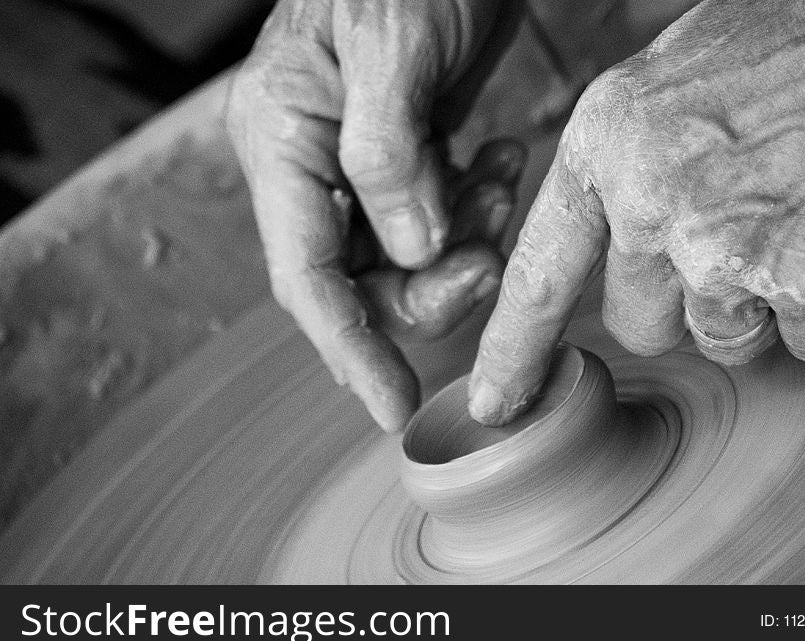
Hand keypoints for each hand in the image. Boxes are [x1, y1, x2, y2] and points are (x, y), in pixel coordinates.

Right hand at [227, 0, 523, 431]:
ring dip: (465, 246)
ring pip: (406, 260)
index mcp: (282, 138)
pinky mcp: (404, 158)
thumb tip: (411, 254)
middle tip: (488, 259)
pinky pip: (436, 221)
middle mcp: (309, 163)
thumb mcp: (392, 46)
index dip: (348, 350)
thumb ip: (389, 158)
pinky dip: (476, 211)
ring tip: (501, 180)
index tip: (391, 408)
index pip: (307, 276)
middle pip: (362, 282)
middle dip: (432, 288)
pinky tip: (501, 162)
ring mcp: (355, 164)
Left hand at [470, 0, 804, 424]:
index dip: (514, 351)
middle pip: (642, 325)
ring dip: (755, 308)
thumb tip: (609, 248)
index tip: (499, 403)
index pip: (538, 276)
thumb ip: (625, 170)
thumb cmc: (788, 41)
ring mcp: (728, 251)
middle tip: (730, 236)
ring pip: (722, 340)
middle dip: (682, 302)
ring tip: (792, 222)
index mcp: (606, 146)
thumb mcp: (668, 87)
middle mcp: (654, 205)